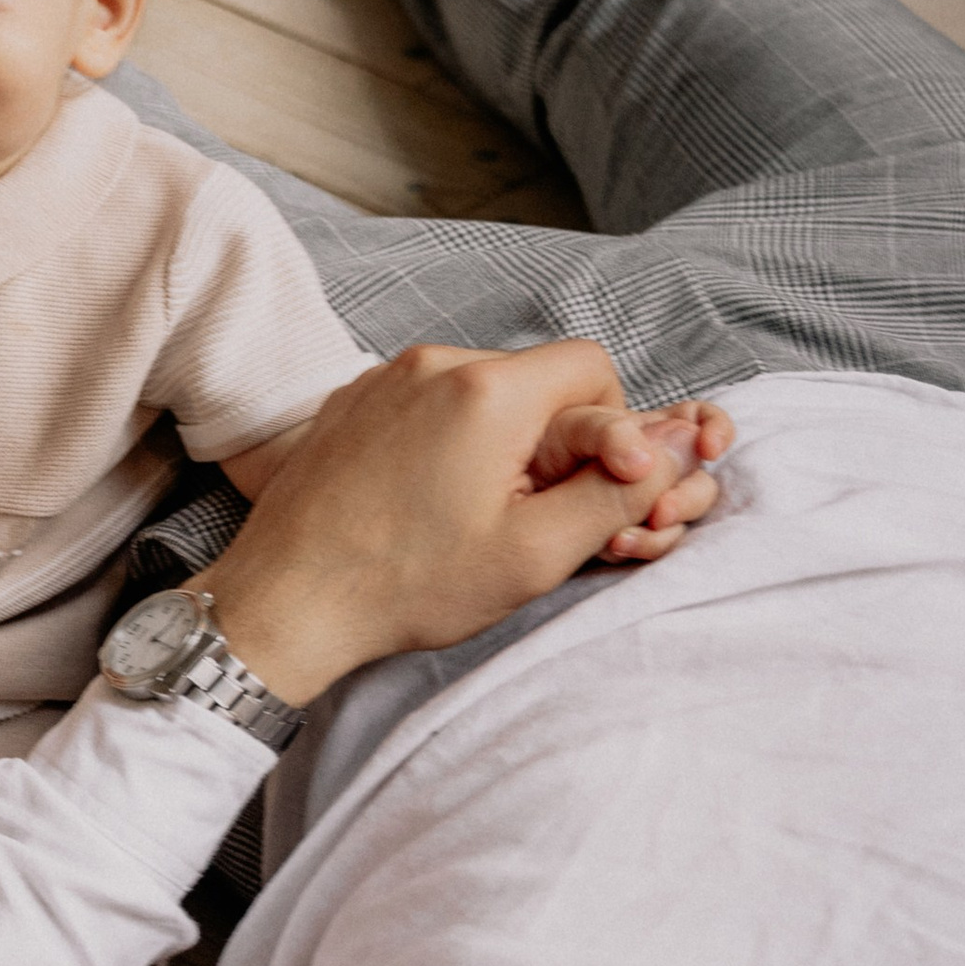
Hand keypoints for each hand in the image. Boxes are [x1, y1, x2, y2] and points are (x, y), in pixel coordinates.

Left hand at [195, 342, 734, 704]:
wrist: (282, 602)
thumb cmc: (405, 585)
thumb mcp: (536, 553)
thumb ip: (621, 491)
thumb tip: (682, 445)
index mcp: (488, 389)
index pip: (592, 367)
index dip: (610, 429)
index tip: (583, 488)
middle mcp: (433, 363)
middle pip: (534, 378)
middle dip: (551, 438)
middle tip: (527, 512)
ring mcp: (382, 378)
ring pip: (480, 392)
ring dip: (496, 442)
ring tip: (467, 514)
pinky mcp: (348, 402)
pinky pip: (424, 403)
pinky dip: (443, 442)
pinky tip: (419, 505)